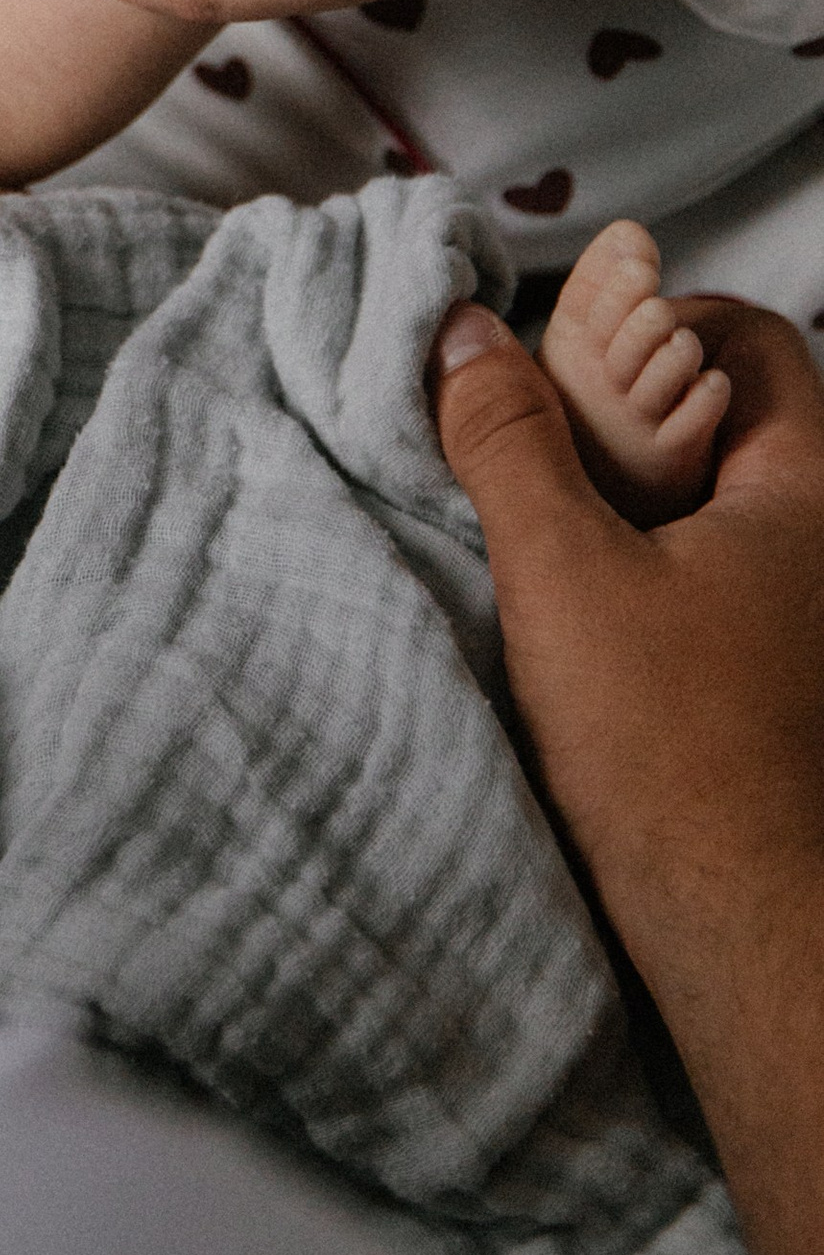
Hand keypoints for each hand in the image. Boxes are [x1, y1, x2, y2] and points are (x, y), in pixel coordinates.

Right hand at [437, 293, 823, 1254]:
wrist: (746, 934)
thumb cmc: (676, 753)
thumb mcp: (563, 572)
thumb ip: (508, 441)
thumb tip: (466, 332)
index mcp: (807, 490)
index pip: (755, 339)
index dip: (661, 319)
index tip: (572, 349)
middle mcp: (823, 549)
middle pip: (731, 421)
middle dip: (628, 412)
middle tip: (535, 434)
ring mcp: (803, 626)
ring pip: (715, 512)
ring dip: (629, 500)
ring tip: (536, 528)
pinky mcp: (776, 693)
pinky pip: (711, 590)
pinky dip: (645, 576)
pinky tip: (569, 618)